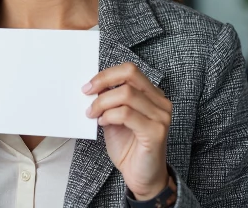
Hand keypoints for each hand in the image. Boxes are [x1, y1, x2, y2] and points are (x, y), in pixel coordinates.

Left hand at [83, 63, 171, 199]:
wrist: (142, 177)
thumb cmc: (129, 147)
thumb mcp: (115, 118)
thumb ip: (110, 101)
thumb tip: (92, 86)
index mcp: (152, 95)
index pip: (130, 70)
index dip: (106, 74)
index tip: (88, 86)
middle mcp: (160, 102)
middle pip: (130, 75)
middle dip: (103, 82)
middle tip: (86, 94)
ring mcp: (161, 116)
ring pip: (126, 94)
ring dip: (102, 103)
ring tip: (93, 115)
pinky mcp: (156, 132)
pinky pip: (126, 114)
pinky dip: (109, 116)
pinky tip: (103, 123)